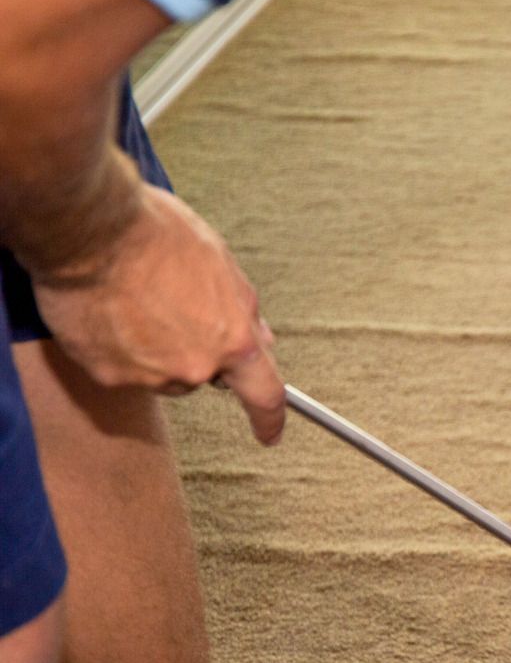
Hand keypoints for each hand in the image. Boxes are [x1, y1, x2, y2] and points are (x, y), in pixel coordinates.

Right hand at [32, 184, 285, 444]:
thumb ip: (243, 309)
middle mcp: (195, 366)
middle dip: (193, 349)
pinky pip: (119, 368)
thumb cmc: (155, 233)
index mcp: (234, 338)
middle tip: (167, 305)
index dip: (269, 418)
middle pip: (202, 374)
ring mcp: (149, 375)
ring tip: (132, 300)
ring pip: (160, 373)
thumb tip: (259, 338)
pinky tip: (106, 311)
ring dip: (152, 349)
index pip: (264, 394)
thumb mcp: (221, 263)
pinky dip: (115, 347)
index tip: (270, 433)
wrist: (88, 228)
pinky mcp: (107, 374)